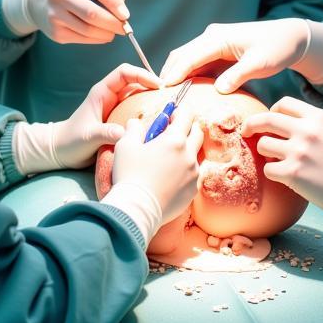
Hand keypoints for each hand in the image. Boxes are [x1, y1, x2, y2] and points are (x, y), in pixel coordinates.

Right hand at [20, 0, 129, 43]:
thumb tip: (123, 11)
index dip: (116, 3)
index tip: (126, 15)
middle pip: (93, 13)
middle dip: (114, 23)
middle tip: (124, 28)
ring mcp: (53, 13)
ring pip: (88, 29)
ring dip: (107, 33)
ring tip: (114, 31)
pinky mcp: (54, 31)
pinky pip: (81, 38)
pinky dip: (96, 39)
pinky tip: (101, 35)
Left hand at [53, 63, 159, 168]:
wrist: (61, 152)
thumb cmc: (71, 141)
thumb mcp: (88, 137)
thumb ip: (106, 133)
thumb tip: (126, 133)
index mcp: (102, 92)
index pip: (125, 73)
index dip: (142, 74)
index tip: (158, 85)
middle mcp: (111, 96)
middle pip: (136, 82)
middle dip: (152, 86)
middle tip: (169, 97)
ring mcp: (116, 107)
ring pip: (138, 96)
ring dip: (152, 100)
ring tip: (167, 108)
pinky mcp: (119, 119)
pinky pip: (137, 111)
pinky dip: (148, 113)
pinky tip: (157, 122)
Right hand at [110, 109, 203, 225]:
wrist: (136, 210)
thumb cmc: (129, 176)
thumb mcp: (125, 146)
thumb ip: (133, 129)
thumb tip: (135, 123)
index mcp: (175, 140)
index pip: (187, 115)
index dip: (179, 112)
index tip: (170, 115)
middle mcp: (189, 155)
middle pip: (197, 133)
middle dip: (187, 128)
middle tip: (171, 133)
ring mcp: (193, 174)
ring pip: (197, 155)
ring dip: (186, 151)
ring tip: (169, 158)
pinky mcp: (193, 190)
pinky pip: (194, 174)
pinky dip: (185, 170)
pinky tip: (170, 176)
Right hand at [160, 19, 311, 93]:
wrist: (288, 37)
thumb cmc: (276, 48)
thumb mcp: (259, 64)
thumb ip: (238, 76)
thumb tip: (219, 89)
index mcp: (218, 38)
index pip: (190, 57)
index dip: (176, 73)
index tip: (163, 90)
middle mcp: (211, 37)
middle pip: (182, 55)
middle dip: (169, 73)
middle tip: (159, 97)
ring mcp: (213, 42)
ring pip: (187, 58)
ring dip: (177, 74)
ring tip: (167, 96)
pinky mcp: (217, 49)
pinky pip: (197, 62)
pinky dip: (188, 74)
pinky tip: (185, 89)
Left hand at [243, 97, 322, 214]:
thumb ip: (317, 124)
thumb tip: (295, 123)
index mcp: (319, 117)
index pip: (285, 103)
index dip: (274, 110)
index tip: (270, 118)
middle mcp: (306, 130)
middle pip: (266, 119)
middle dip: (252, 124)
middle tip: (246, 131)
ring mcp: (298, 151)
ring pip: (263, 144)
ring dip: (265, 152)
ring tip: (275, 159)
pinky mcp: (293, 173)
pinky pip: (268, 168)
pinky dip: (273, 172)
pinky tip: (283, 176)